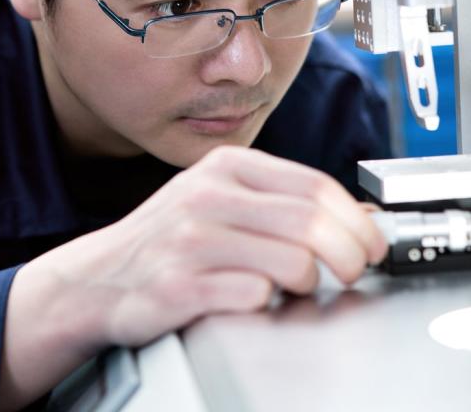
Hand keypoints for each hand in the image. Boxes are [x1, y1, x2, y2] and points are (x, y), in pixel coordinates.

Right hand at [0, 146, 386, 408]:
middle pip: (312, 222)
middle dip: (349, 255)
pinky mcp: (180, 285)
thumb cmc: (169, 240)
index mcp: (226, 166)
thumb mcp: (224, 202)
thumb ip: (285, 202)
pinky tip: (253, 299)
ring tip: (293, 288)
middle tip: (353, 272)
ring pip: (292, 262)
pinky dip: (267, 303)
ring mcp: (191, 240)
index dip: (357, 219)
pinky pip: (254, 295)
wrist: (96, 279)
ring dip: (307, 284)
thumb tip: (361, 215)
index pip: (315, 185)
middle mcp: (208, 195)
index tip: (374, 243)